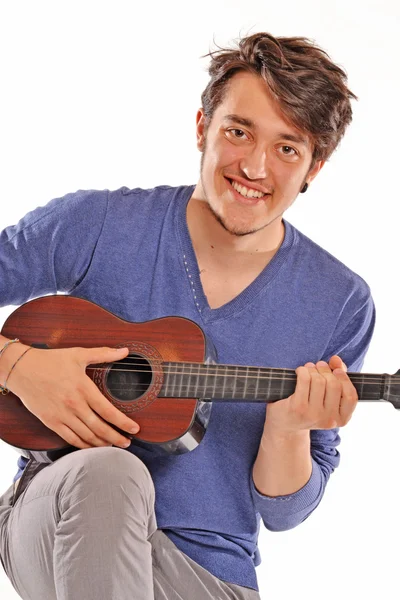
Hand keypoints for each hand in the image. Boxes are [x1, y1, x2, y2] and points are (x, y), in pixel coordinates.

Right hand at [6, 345, 139, 448]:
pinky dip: (83, 446)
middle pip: (100, 428)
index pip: (108, 411)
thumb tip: (124, 351)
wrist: (22, 369)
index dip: (123, 423)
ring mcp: (62, 415)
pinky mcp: (51, 422)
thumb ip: (104, 353)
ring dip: (101, 444)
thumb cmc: (51, 361)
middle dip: (116, 438)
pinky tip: (91, 447)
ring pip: (86, 436)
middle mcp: (74, 405)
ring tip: (113, 446)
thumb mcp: (78, 354)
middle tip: (127, 443)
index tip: (135, 428)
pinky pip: (70, 439)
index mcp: (83, 388)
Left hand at [264, 355, 357, 433]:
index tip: (336, 370)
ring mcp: (313, 415)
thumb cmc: (309, 406)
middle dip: (326, 370)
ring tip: (308, 369)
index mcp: (341, 419)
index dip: (345, 379)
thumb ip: (337, 377)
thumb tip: (336, 359)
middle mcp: (329, 420)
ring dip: (313, 369)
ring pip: (319, 380)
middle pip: (334, 384)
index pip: (351, 396)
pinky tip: (300, 372)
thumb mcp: (327, 397)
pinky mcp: (298, 408)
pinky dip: (302, 370)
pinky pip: (305, 379)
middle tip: (319, 366)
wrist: (285, 424)